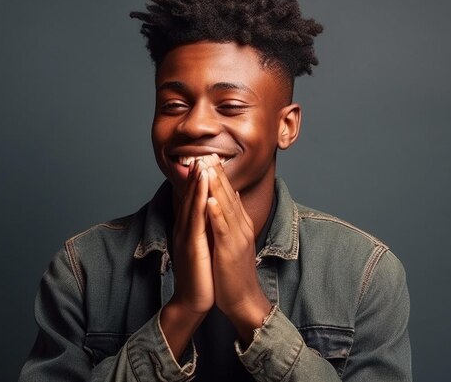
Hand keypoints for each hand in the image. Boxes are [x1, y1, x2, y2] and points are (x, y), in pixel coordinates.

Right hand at [160, 158, 213, 359]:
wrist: (192, 300)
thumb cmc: (200, 274)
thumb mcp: (202, 245)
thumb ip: (202, 228)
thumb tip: (209, 212)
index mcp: (189, 228)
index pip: (194, 198)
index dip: (198, 179)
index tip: (204, 159)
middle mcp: (185, 229)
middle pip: (191, 197)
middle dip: (196, 175)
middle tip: (201, 153)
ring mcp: (186, 237)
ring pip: (192, 205)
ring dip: (196, 184)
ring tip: (201, 164)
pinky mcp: (192, 248)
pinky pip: (196, 222)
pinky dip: (200, 204)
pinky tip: (205, 191)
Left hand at [205, 154, 271, 344]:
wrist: (242, 298)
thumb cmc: (232, 271)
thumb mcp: (231, 240)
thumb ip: (228, 219)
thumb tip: (225, 199)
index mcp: (239, 223)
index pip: (228, 193)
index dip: (219, 174)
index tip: (209, 155)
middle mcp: (241, 225)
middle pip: (228, 194)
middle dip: (217, 172)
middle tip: (207, 151)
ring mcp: (237, 237)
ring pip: (226, 206)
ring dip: (217, 185)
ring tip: (208, 167)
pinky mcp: (231, 250)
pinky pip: (223, 229)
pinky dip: (217, 213)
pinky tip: (210, 200)